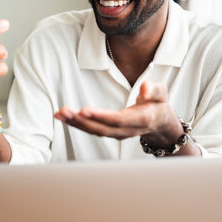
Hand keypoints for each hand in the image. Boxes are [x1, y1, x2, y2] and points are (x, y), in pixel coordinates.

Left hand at [54, 81, 182, 143]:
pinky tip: (63, 116)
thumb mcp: (162, 93)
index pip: (118, 120)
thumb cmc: (158, 103)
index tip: (84, 110)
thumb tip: (144, 88)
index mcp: (141, 120)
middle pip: (102, 128)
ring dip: (76, 123)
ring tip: (59, 114)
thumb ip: (154, 89)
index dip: (101, 116)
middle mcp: (127, 130)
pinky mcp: (109, 132)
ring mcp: (117, 134)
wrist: (159, 122)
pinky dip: (77, 124)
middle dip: (82, 121)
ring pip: (95, 131)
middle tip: (64, 111)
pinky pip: (92, 130)